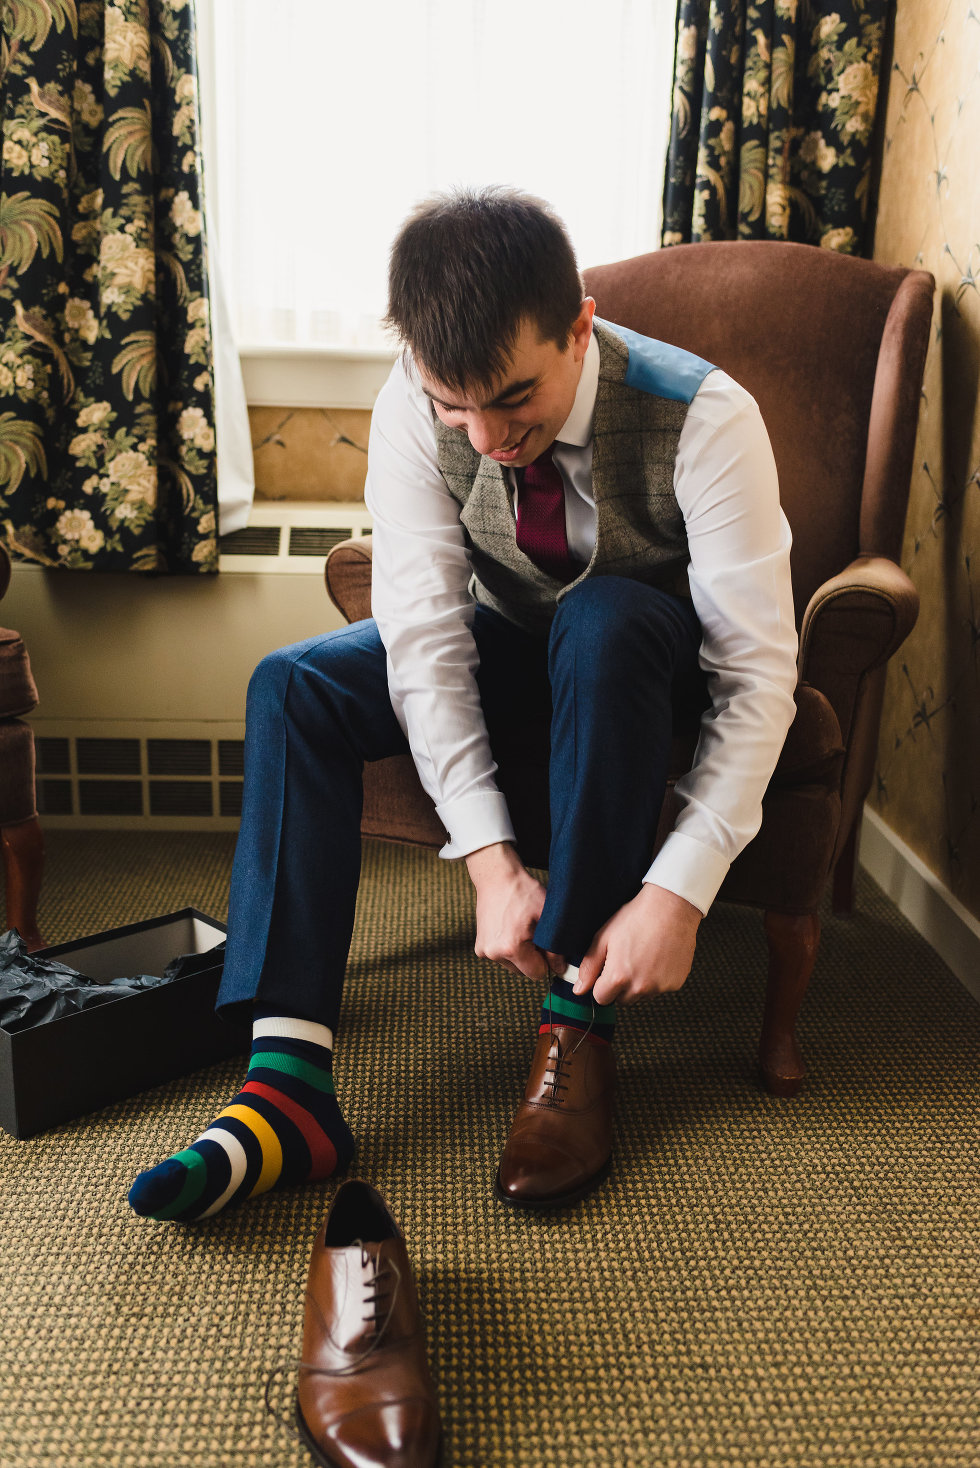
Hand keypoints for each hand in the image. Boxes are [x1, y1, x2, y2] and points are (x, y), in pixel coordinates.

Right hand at [465, 842, 565, 980]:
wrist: (497, 877)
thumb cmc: (524, 893)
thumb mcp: (547, 917)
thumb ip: (556, 948)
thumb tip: (560, 969)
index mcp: (511, 948)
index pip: (537, 974)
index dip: (546, 960)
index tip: (545, 943)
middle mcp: (494, 953)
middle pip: (524, 971)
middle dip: (532, 957)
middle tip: (533, 932)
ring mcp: (484, 951)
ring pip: (512, 965)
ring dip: (520, 953)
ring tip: (521, 928)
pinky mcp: (479, 948)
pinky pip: (501, 957)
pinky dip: (508, 948)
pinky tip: (510, 929)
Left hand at [574, 883, 701, 1005]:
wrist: (671, 908)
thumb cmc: (637, 917)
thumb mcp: (604, 937)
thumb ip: (589, 966)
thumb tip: (579, 989)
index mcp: (619, 977)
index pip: (601, 998)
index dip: (601, 984)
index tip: (607, 969)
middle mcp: (640, 987)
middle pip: (622, 999)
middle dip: (620, 985)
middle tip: (626, 960)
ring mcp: (660, 987)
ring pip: (642, 995)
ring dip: (640, 983)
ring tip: (643, 955)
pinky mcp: (675, 983)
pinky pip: (660, 988)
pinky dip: (657, 978)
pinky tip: (658, 957)